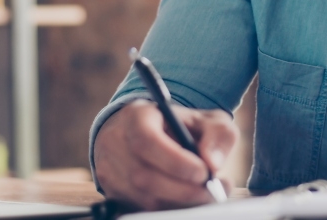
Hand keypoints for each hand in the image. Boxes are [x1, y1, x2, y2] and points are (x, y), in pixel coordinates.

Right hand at [93, 100, 237, 209]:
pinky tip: (185, 199)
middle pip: (143, 176)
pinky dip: (168, 208)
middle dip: (183, 190)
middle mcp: (115, 142)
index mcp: (135, 117)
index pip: (146, 141)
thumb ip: (217, 134)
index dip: (175, 161)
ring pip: (143, 198)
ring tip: (203, 194)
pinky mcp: (112, 192)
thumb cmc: (179, 126)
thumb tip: (213, 164)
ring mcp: (109, 170)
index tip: (203, 172)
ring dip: (179, 202)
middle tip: (211, 191)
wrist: (148, 133)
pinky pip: (141, 208)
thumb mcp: (205, 119)